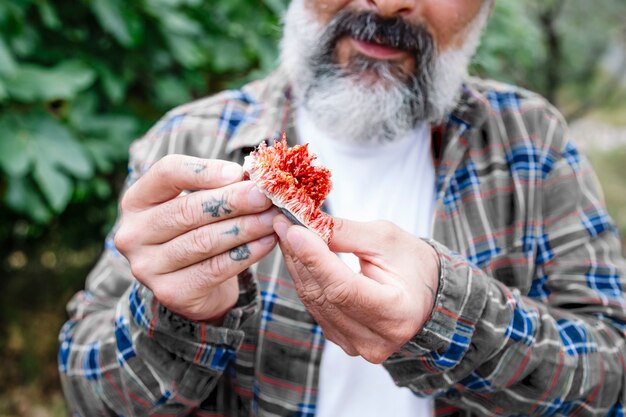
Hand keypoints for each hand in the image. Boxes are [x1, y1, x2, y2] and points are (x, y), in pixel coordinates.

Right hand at [114, 154, 278, 322]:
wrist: (193, 285)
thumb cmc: (197, 231)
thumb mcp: (198, 203)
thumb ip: (217, 187)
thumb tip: (251, 178)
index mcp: (136, 200)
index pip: (167, 173)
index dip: (204, 171)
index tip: (238, 172)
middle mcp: (133, 233)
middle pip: (188, 210)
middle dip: (233, 201)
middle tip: (264, 196)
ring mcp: (147, 266)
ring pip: (203, 241)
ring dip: (245, 228)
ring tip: (272, 218)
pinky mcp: (170, 292)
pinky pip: (215, 268)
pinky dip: (246, 254)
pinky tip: (267, 242)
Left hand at [273, 216, 438, 363]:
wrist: (425, 294)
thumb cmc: (412, 262)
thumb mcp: (386, 239)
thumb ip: (345, 234)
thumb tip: (305, 224)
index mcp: (397, 313)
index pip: (344, 288)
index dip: (315, 259)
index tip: (293, 230)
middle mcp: (375, 339)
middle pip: (324, 295)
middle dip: (300, 255)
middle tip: (283, 223)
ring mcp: (357, 345)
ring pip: (314, 301)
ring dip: (297, 265)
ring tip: (288, 233)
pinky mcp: (342, 340)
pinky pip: (315, 307)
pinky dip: (305, 278)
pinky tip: (300, 256)